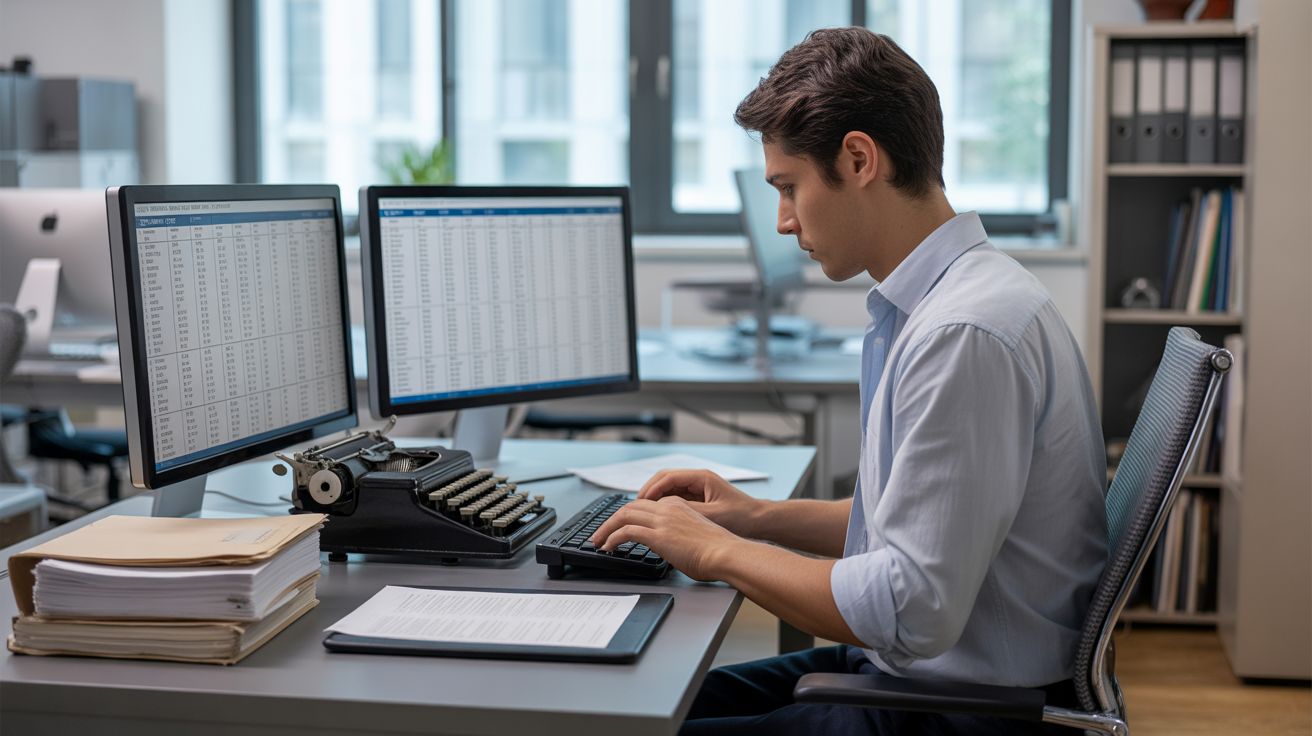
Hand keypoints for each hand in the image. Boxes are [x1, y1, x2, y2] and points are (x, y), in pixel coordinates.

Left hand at [587, 496, 743, 581]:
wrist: (727, 554)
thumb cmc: (718, 551)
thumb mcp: (696, 535)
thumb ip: (680, 535)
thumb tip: (673, 548)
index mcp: (678, 506)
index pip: (645, 505)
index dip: (628, 515)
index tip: (619, 526)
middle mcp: (668, 508)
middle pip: (630, 506)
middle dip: (611, 520)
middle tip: (600, 533)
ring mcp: (662, 520)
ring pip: (624, 515)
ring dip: (606, 528)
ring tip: (597, 541)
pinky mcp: (658, 534)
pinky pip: (626, 531)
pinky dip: (612, 537)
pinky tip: (607, 546)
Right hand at [637, 469, 764, 537]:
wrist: (760, 522)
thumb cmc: (742, 517)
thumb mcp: (712, 515)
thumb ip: (687, 511)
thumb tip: (663, 512)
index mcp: (701, 477)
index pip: (667, 477)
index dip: (650, 489)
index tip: (638, 502)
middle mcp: (698, 480)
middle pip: (664, 480)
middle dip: (648, 493)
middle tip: (635, 508)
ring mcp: (698, 489)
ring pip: (669, 490)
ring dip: (655, 500)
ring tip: (642, 514)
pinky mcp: (699, 499)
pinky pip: (676, 499)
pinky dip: (665, 506)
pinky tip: (658, 518)